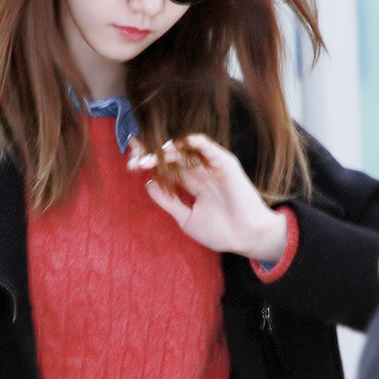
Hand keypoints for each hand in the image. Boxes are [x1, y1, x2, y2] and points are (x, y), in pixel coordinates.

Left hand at [129, 134, 287, 262]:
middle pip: (172, 156)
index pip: (167, 169)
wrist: (247, 236)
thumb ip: (168, 200)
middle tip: (133, 151)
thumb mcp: (186, 218)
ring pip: (185, 150)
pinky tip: (173, 144)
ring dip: (166, 149)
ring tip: (149, 153)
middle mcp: (200, 172)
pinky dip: (190, 141)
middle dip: (152, 153)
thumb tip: (148, 184)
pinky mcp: (223, 162)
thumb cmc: (221, 232)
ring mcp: (211, 166)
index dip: (150, 164)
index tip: (131, 163)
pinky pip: (206, 146)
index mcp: (192, 184)